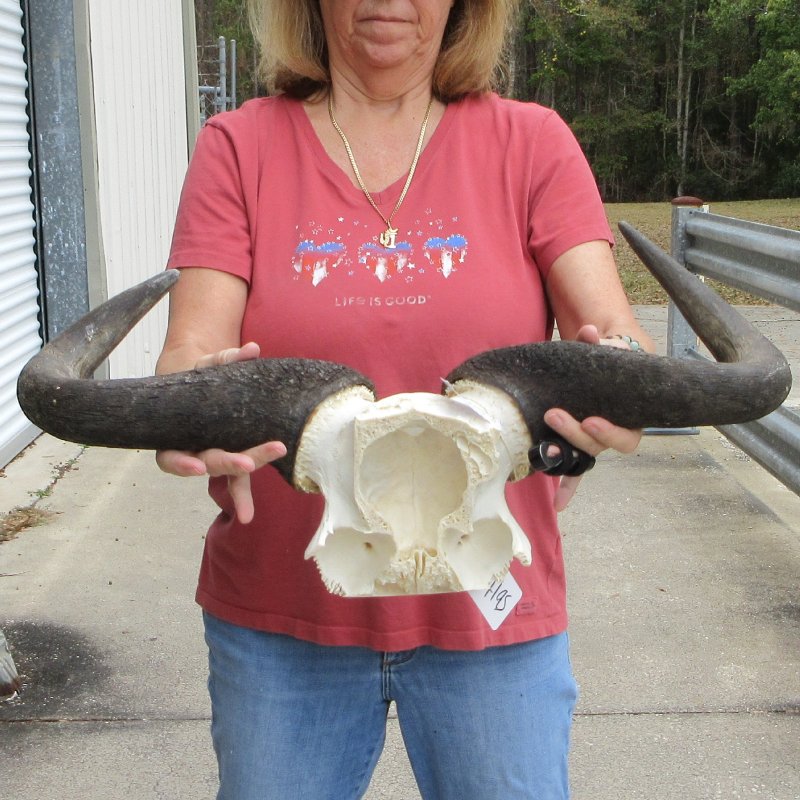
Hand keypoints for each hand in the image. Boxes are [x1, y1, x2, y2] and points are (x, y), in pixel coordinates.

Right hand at [155, 342, 286, 523]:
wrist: (200, 383)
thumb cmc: (196, 377)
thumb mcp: (205, 367)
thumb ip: (225, 359)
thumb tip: (252, 350)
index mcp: (174, 435)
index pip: (172, 457)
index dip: (182, 465)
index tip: (198, 467)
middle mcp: (192, 451)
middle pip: (208, 463)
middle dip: (228, 464)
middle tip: (248, 463)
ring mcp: (213, 456)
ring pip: (227, 473)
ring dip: (244, 477)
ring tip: (265, 470)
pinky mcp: (233, 456)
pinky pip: (239, 478)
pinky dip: (242, 496)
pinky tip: (248, 516)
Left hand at [543, 324, 642, 511]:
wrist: (605, 360)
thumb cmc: (614, 357)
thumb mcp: (611, 346)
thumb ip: (602, 342)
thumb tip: (591, 333)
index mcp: (630, 417)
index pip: (627, 436)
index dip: (610, 432)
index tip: (591, 420)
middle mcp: (611, 433)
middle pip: (599, 447)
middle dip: (576, 435)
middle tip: (555, 415)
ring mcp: (591, 440)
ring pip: (582, 457)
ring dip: (563, 456)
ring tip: (543, 449)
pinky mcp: (573, 442)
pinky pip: (572, 471)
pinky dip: (567, 487)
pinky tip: (558, 504)